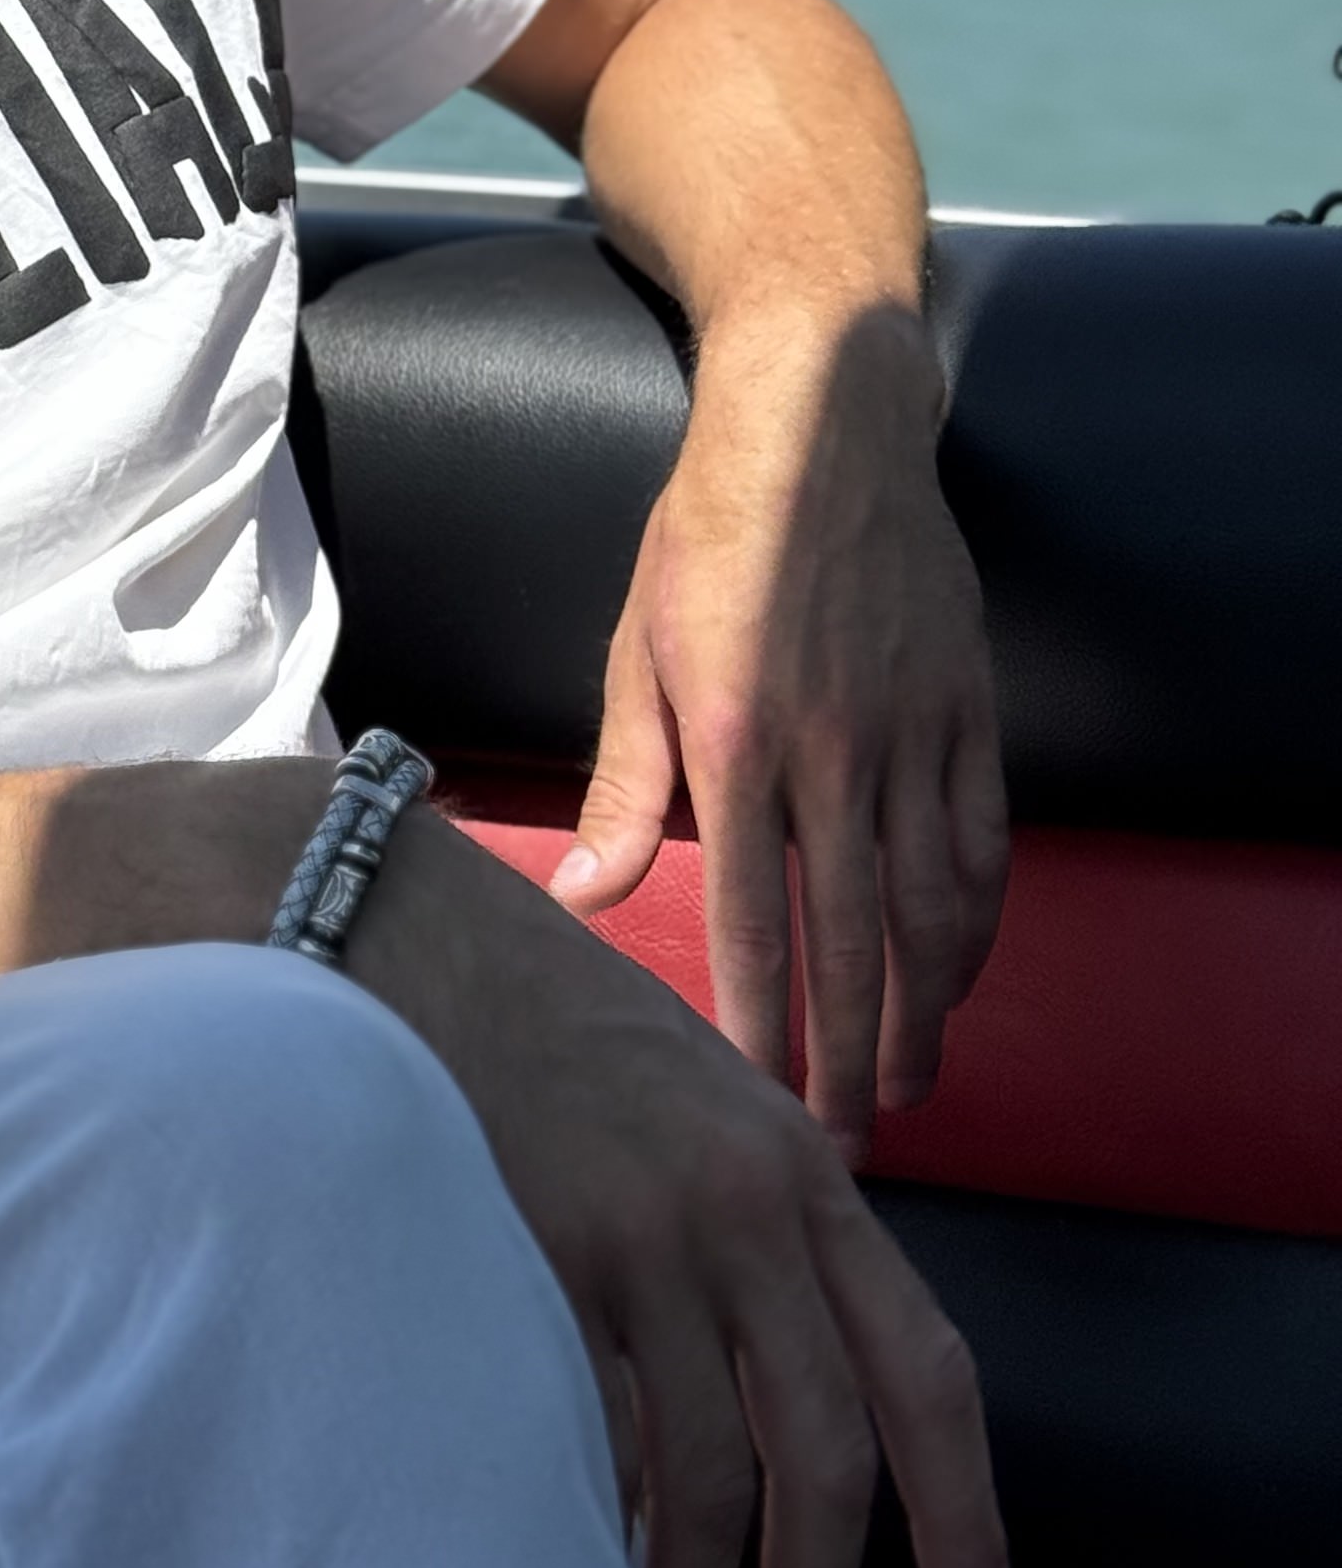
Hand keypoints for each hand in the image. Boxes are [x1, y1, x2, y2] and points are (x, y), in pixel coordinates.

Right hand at [351, 804, 1012, 1567]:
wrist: (409, 929)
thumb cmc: (548, 1013)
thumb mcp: (703, 1093)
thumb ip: (769, 1216)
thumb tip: (799, 1372)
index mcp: (800, 1169)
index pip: (925, 1365)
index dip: (965, 1508)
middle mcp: (740, 1206)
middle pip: (822, 1450)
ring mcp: (637, 1234)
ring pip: (706, 1472)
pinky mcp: (535, 1254)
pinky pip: (594, 1437)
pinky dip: (601, 1526)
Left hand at [551, 299, 1010, 1156]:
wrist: (820, 421)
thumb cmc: (708, 533)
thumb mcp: (637, 645)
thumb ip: (622, 782)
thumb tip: (583, 896)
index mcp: (731, 734)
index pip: (751, 916)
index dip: (757, 1022)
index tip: (754, 1102)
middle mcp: (830, 746)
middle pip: (852, 938)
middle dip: (848, 1057)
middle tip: (844, 1146)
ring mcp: (911, 728)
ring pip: (933, 904)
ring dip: (924, 1009)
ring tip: (908, 1083)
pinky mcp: (969, 704)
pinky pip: (984, 837)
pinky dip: (978, 919)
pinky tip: (959, 972)